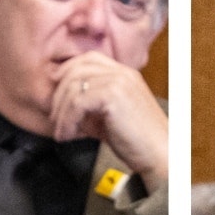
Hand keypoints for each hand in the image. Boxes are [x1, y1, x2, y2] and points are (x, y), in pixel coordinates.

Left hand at [49, 52, 167, 187]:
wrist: (160, 155)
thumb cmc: (137, 141)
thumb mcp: (108, 117)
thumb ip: (89, 107)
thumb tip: (61, 108)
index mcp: (124, 74)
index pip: (88, 59)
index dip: (67, 73)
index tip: (56, 96)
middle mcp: (122, 73)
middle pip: (76, 69)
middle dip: (59, 94)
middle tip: (55, 119)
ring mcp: (118, 81)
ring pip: (73, 87)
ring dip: (61, 113)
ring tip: (62, 133)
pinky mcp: (113, 95)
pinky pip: (77, 102)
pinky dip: (67, 121)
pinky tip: (68, 136)